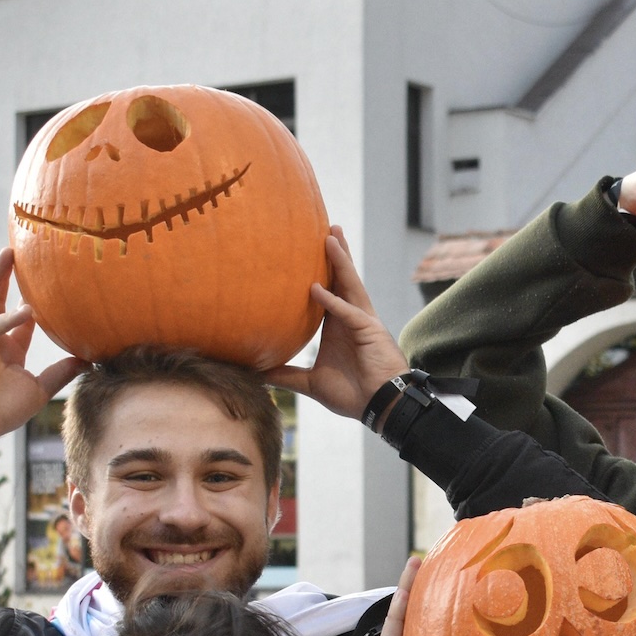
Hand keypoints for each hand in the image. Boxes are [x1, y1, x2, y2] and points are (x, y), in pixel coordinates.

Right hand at [0, 249, 88, 449]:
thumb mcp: (38, 389)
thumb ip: (60, 373)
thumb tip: (86, 361)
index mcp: (7, 348)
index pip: (21, 317)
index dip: (30, 299)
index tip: (45, 281)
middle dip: (6, 274)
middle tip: (19, 252)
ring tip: (8, 254)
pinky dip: (7, 319)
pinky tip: (25, 310)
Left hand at [267, 227, 408, 422]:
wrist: (379, 407)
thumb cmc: (352, 394)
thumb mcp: (311, 384)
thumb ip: (286, 375)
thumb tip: (257, 375)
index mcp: (338, 326)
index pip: (329, 290)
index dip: (321, 271)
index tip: (308, 251)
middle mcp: (351, 318)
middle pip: (342, 279)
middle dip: (335, 254)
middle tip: (326, 228)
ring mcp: (362, 322)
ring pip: (350, 285)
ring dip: (340, 261)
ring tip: (329, 236)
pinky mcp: (369, 331)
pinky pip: (348, 313)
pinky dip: (332, 302)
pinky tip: (316, 289)